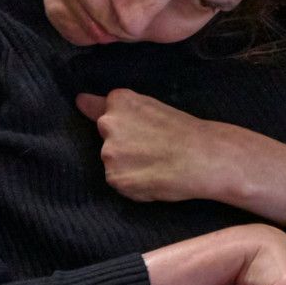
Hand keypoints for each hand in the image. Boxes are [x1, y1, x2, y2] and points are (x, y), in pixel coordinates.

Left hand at [76, 89, 285, 221]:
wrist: (206, 157)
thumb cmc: (185, 131)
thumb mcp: (150, 105)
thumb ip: (111, 106)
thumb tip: (79, 100)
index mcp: (118, 102)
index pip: (98, 111)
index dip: (125, 125)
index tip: (139, 130)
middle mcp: (108, 124)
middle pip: (106, 140)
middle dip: (124, 146)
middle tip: (155, 149)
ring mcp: (110, 153)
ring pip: (112, 163)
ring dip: (129, 167)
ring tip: (158, 164)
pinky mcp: (116, 178)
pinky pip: (121, 184)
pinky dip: (134, 185)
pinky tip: (155, 178)